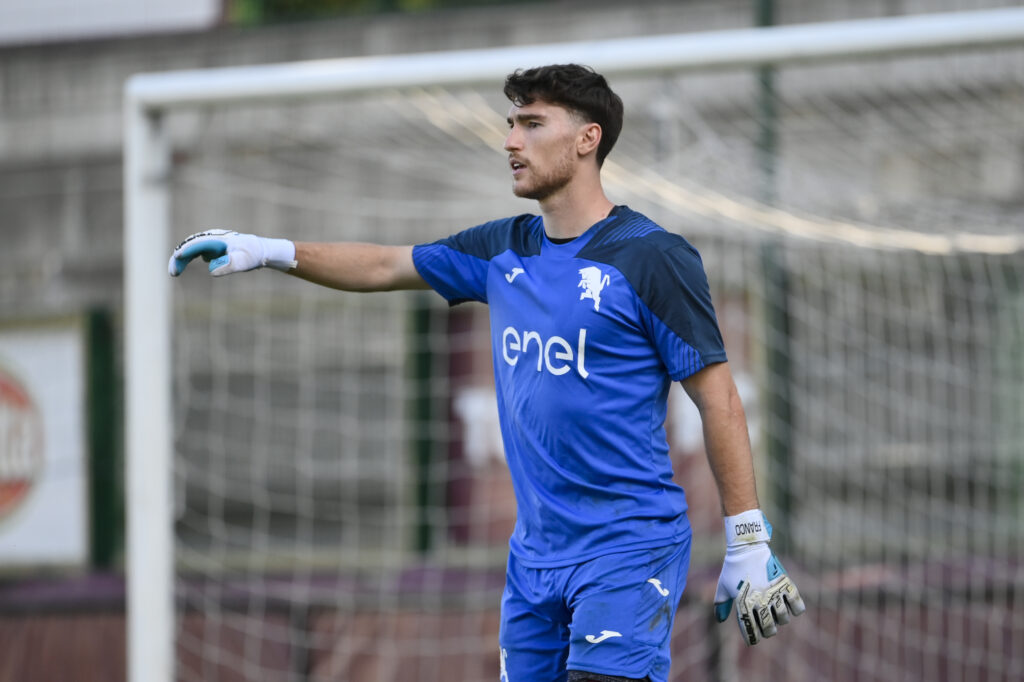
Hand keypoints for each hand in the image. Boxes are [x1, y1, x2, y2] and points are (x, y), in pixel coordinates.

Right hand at [168, 230, 295, 276]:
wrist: (261, 250)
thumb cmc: (253, 255)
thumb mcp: (244, 261)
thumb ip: (230, 264)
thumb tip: (211, 270)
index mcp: (219, 239)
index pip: (199, 244)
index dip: (187, 250)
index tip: (177, 257)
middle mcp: (212, 238)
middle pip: (191, 246)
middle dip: (180, 258)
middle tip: (173, 273)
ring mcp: (211, 243)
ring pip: (191, 249)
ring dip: (181, 260)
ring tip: (174, 273)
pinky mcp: (211, 249)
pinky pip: (195, 252)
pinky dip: (187, 259)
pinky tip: (181, 267)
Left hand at [713, 509, 805, 644]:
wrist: (746, 548)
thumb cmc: (733, 568)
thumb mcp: (723, 587)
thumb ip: (721, 605)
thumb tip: (720, 620)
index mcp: (743, 604)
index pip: (750, 630)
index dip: (752, 638)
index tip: (753, 639)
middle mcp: (759, 601)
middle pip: (770, 628)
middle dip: (768, 631)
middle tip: (768, 627)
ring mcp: (773, 593)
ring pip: (783, 618)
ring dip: (780, 618)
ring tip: (776, 612)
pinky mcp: (784, 584)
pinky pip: (797, 604)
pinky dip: (796, 608)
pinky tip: (789, 604)